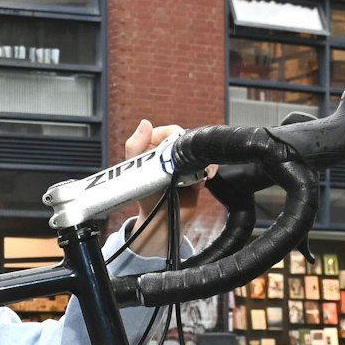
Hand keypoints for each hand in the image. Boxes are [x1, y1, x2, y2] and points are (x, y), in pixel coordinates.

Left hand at [123, 120, 207, 257]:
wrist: (162, 222)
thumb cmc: (147, 198)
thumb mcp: (136, 171)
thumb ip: (135, 146)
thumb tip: (145, 123)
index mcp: (154, 148)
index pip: (168, 130)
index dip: (174, 136)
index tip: (173, 148)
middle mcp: (170, 153)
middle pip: (187, 139)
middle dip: (188, 151)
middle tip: (182, 166)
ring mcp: (185, 163)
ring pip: (200, 150)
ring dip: (199, 162)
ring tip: (192, 177)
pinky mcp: (197, 174)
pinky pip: (209, 164)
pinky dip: (208, 171)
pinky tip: (200, 181)